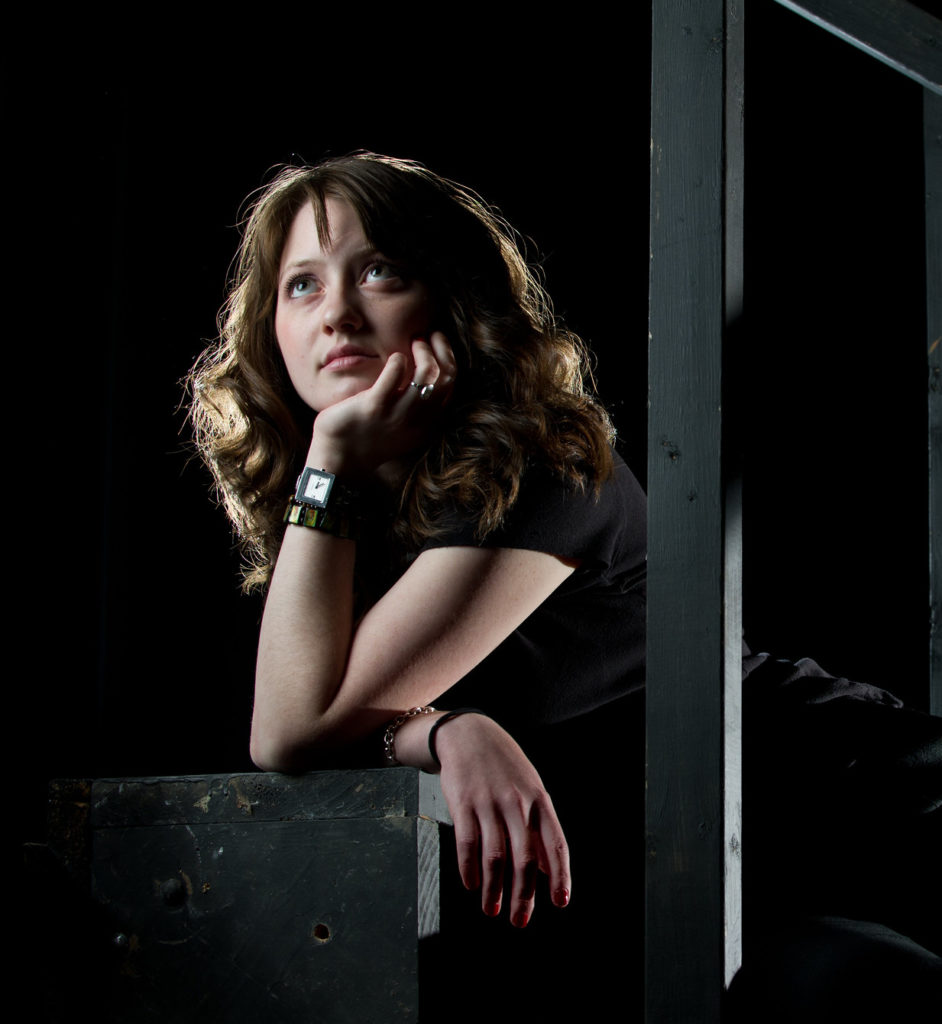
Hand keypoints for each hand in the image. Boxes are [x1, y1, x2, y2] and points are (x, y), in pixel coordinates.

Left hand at [308, 332, 455, 477]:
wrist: (340, 459)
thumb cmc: (369, 436)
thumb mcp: (402, 425)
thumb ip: (416, 406)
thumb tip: (426, 374)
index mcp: (428, 424)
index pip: (452, 386)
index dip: (449, 358)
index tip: (438, 342)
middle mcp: (418, 420)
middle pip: (446, 377)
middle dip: (443, 349)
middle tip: (429, 334)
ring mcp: (397, 414)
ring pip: (427, 374)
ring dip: (423, 350)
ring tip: (414, 341)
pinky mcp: (374, 406)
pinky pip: (395, 373)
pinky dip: (397, 359)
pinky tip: (393, 358)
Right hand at [434, 714, 570, 927]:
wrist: (469, 734)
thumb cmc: (504, 767)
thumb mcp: (530, 790)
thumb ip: (539, 828)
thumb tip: (547, 871)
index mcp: (539, 801)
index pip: (555, 844)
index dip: (559, 875)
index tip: (560, 902)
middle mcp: (517, 804)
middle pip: (524, 858)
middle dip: (523, 895)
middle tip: (520, 921)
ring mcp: (489, 803)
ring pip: (495, 856)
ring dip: (493, 889)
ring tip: (492, 909)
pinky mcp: (463, 803)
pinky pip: (467, 842)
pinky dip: (469, 868)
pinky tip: (471, 884)